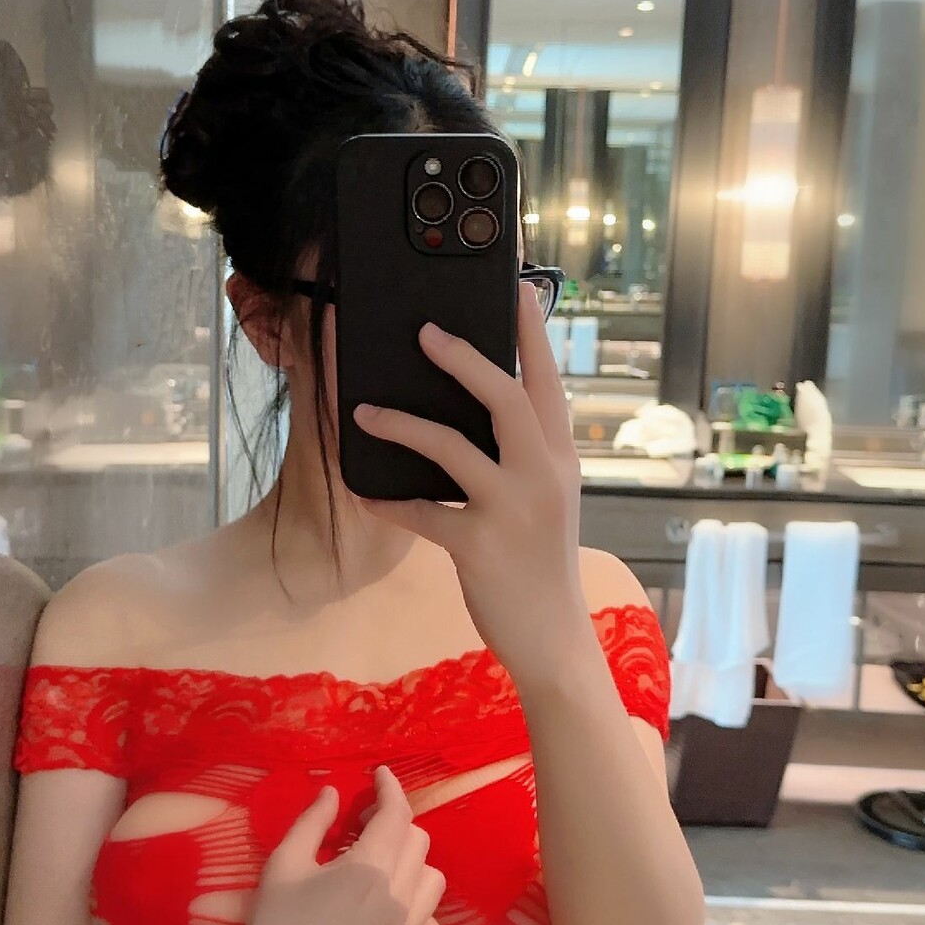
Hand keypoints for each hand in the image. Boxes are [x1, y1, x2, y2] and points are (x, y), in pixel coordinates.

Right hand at [217, 766, 446, 924]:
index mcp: (366, 868)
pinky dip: (423, 917)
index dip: (391, 789)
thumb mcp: (282, 865)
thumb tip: (334, 791)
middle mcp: (398, 898)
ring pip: (433, 882)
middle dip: (394, 825)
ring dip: (412, 866)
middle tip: (364, 829)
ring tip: (382, 872)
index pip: (396, 814)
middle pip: (417, 842)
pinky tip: (397, 916)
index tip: (381, 777)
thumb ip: (312, 822)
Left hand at [352, 282, 591, 688]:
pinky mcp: (478, 548)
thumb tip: (475, 405)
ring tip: (363, 411)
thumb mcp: (547, 498)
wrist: (553, 636)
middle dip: (464, 359)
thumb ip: (523, 453)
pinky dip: (388, 502)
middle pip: (506, 397)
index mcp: (561, 458)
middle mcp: (543, 476)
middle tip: (424, 332)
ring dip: (403, 424)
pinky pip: (422, 513)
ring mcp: (512, 511)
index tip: (514, 287)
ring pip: (452, 447)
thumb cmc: (539, 561)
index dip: (530, 333)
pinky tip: (364, 493)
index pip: (547, 382)